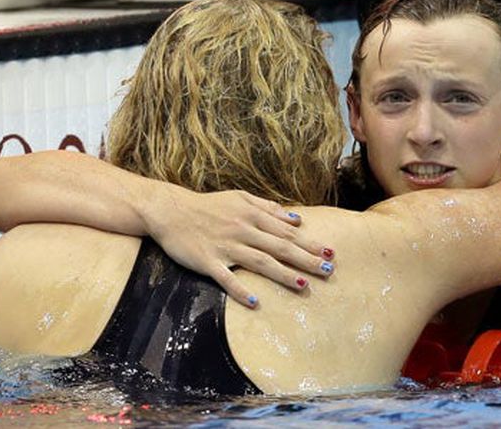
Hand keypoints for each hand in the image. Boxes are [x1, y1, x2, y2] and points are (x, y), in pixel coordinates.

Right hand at [144, 186, 334, 307]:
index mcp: (252, 215)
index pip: (287, 231)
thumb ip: (268, 207)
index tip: (330, 252)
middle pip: (280, 247)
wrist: (170, 210)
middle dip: (305, 259)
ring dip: (282, 274)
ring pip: (260, 261)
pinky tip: (254, 302)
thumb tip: (296, 218)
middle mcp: (243, 230)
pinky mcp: (208, 261)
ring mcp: (226, 247)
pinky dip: (240, 290)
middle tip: (328, 270)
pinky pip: (226, 277)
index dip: (309, 242)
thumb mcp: (240, 198)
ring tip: (303, 285)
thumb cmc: (208, 205)